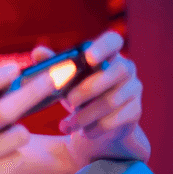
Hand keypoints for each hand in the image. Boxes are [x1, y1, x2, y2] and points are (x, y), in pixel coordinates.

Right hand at [0, 62, 55, 173]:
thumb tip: (4, 71)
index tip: (14, 68)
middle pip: (3, 111)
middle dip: (32, 92)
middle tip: (52, 78)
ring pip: (18, 134)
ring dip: (20, 131)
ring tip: (6, 137)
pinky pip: (18, 155)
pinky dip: (15, 153)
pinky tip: (1, 160)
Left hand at [32, 31, 146, 163]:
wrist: (95, 128)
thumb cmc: (77, 96)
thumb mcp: (63, 82)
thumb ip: (53, 67)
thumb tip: (37, 52)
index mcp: (107, 56)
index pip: (113, 40)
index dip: (103, 46)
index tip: (88, 57)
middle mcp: (125, 69)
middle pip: (118, 70)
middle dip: (90, 87)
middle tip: (69, 101)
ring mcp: (133, 90)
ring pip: (112, 100)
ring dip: (85, 115)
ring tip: (66, 125)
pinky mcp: (134, 112)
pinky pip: (116, 119)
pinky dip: (94, 128)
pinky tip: (82, 132)